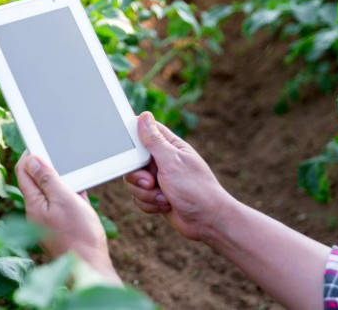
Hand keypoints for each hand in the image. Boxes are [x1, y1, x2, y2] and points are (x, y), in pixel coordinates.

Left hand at [16, 152, 121, 283]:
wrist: (90, 268)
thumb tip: (31, 159)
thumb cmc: (79, 236)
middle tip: (60, 156)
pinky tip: (80, 195)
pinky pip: (59, 205)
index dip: (30, 155)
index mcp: (33, 203)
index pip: (23, 171)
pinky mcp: (57, 229)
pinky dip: (68, 196)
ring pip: (49, 193)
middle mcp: (35, 212)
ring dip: (59, 182)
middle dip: (45, 167)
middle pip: (35, 181)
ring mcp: (46, 221)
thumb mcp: (65, 199)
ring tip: (73, 174)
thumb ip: (47, 179)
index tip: (41, 143)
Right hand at [123, 112, 234, 241]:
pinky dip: (149, 203)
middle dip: (138, 176)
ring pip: (133, 181)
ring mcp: (158, 179)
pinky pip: (138, 197)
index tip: (129, 150)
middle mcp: (162, 161)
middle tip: (151, 182)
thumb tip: (144, 116)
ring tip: (164, 197)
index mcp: (169, 147)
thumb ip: (154, 140)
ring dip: (145, 193)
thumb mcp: (172, 161)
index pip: (145, 132)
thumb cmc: (196, 189)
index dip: (133, 138)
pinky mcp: (155, 196)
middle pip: (133, 161)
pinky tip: (164, 205)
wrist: (208, 222)